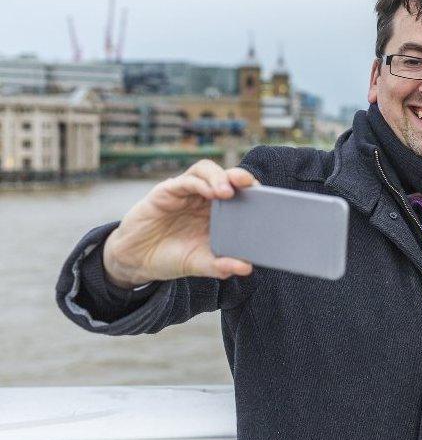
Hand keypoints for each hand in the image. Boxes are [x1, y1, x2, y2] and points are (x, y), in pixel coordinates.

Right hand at [103, 159, 258, 287]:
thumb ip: (221, 265)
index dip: (252, 190)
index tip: (267, 197)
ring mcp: (185, 193)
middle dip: (239, 177)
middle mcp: (203, 198)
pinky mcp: (165, 192)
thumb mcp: (199, 264)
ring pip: (205, 171)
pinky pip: (184, 181)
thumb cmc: (171, 257)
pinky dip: (199, 183)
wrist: (136, 260)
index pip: (239, 193)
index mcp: (217, 212)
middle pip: (225, 176)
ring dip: (219, 177)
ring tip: (228, 192)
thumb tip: (246, 268)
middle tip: (250, 184)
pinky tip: (209, 193)